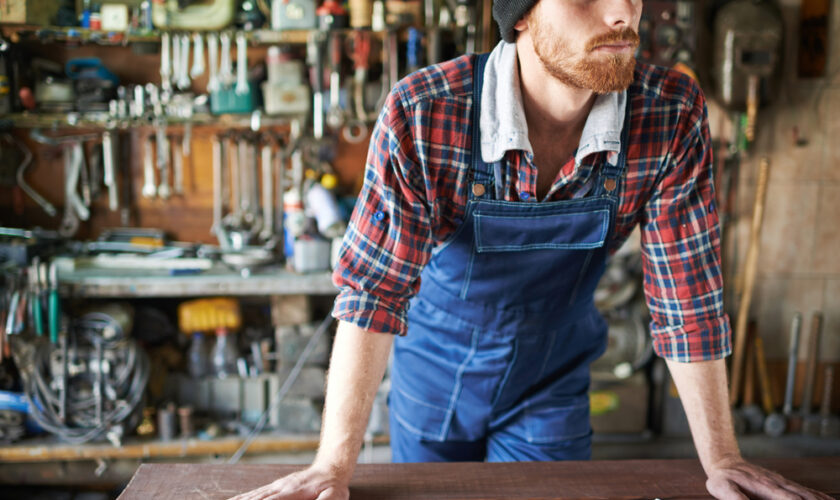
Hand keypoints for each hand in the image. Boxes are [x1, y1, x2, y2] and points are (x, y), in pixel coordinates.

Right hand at [227, 465, 348, 499]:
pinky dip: (243, 497)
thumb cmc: (334, 485)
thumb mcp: (334, 496)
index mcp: (293, 492)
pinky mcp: (277, 486)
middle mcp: (281, 487)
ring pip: (254, 495)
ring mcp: (278, 486)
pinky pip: (257, 492)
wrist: (332, 467)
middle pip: (257, 498)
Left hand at [705, 457, 831, 499]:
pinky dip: (818, 496)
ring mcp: (783, 483)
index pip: (787, 498)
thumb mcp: (722, 488)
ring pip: (807, 493)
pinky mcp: (784, 483)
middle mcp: (778, 484)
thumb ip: (736, 499)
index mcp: (764, 487)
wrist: (725, 462)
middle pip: (802, 496)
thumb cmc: (723, 478)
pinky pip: (805, 490)